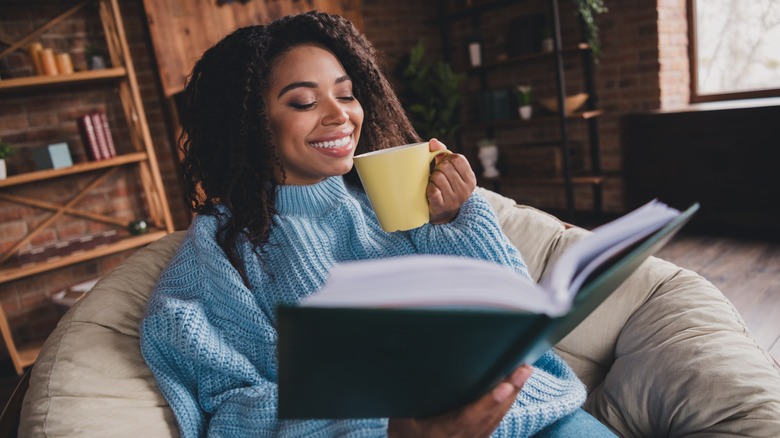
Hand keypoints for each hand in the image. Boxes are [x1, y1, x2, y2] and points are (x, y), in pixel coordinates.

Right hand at [388, 365, 532, 437]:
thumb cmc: (406, 433)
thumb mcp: (402, 418)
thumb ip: (412, 397)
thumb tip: (414, 369)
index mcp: (443, 432)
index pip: (468, 417)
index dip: (488, 402)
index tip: (505, 386)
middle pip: (491, 414)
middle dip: (510, 390)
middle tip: (523, 368)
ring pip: (497, 417)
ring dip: (513, 394)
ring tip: (524, 371)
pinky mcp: (478, 437)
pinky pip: (495, 420)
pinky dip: (507, 402)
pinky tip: (515, 387)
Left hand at [427, 139, 476, 224]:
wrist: (442, 215)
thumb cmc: (445, 187)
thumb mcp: (449, 171)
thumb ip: (442, 153)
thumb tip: (432, 142)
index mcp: (470, 179)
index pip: (457, 158)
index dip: (447, 158)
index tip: (443, 165)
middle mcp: (466, 190)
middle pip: (445, 166)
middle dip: (437, 168)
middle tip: (436, 176)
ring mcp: (454, 200)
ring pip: (437, 177)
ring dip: (431, 179)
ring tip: (433, 185)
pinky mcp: (442, 206)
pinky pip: (432, 190)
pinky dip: (428, 188)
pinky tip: (430, 192)